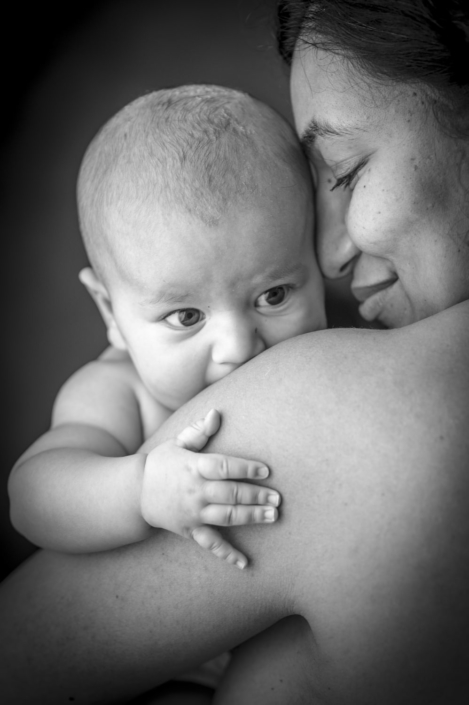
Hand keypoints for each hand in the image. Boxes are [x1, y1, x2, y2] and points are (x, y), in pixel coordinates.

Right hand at [140, 409, 279, 568]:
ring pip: (226, 517)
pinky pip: (211, 544)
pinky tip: (245, 563)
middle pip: (230, 494)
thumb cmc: (161, 464)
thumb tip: (216, 413)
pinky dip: (227, 555)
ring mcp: (193, 513)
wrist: (134, 493)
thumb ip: (199, 430)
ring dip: (251, 517)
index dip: (245, 468)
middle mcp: (195, 491)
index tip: (266, 470)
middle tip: (278, 498)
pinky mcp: (190, 531)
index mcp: (194, 466)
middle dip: (256, 496)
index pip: (223, 466)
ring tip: (273, 516)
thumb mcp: (177, 442)